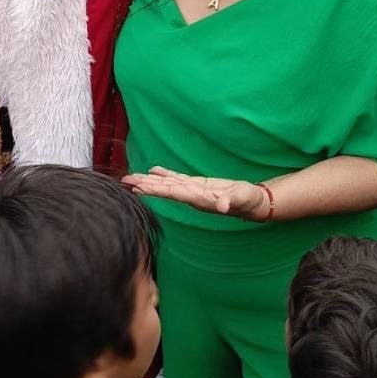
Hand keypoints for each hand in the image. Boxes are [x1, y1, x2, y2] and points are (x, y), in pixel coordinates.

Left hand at [123, 166, 268, 219]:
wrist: (252, 203)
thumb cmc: (247, 201)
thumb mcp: (241, 200)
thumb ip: (231, 202)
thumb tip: (223, 207)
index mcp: (198, 199)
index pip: (172, 193)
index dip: (155, 190)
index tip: (138, 188)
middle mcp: (191, 195)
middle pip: (164, 189)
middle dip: (145, 185)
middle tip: (125, 181)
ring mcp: (193, 190)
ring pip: (167, 184)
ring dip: (150, 180)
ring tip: (132, 177)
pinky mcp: (197, 185)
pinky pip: (177, 179)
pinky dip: (165, 174)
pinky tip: (153, 170)